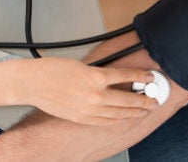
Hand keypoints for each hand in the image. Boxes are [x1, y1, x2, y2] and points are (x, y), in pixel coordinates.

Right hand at [18, 57, 158, 124]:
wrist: (33, 83)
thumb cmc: (51, 70)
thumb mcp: (80, 65)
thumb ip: (98, 73)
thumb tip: (111, 79)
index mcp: (96, 76)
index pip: (126, 77)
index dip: (141, 78)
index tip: (150, 78)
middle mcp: (95, 95)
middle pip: (127, 99)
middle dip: (144, 100)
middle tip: (154, 100)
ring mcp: (89, 109)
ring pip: (119, 113)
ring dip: (134, 112)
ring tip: (143, 111)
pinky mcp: (81, 118)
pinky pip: (105, 121)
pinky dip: (116, 119)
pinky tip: (123, 118)